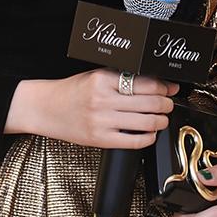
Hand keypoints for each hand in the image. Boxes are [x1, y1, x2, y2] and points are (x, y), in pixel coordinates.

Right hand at [32, 69, 179, 149]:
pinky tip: (150, 133)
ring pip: (146, 122)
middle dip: (166, 103)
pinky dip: (149, 137)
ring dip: (161, 120)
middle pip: (149, 102)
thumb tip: (152, 82)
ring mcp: (102, 121)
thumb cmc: (71, 91)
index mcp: (103, 79)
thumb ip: (120, 77)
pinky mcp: (101, 140)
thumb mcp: (94, 76)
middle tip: (169, 102)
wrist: (46, 108)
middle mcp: (103, 99)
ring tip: (162, 118)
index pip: (144, 82)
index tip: (169, 87)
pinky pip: (134, 141)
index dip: (163, 86)